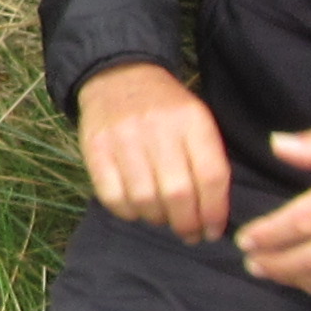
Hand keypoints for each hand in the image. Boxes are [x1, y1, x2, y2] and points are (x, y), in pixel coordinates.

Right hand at [77, 62, 230, 238]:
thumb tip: (213, 216)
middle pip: (178, 194)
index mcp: (192, 121)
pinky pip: (114, 197)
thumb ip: (209, 162)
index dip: (214, 212)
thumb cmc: (166, 110)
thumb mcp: (197, 122)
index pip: (211, 176)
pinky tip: (138, 208)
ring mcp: (124, 139)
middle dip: (187, 224)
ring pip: (145, 200)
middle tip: (189, 233)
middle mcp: (158, 128)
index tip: (213, 230)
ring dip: (158, 219)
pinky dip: (129, 212)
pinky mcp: (96, 150)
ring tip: (163, 218)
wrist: (119, 77)